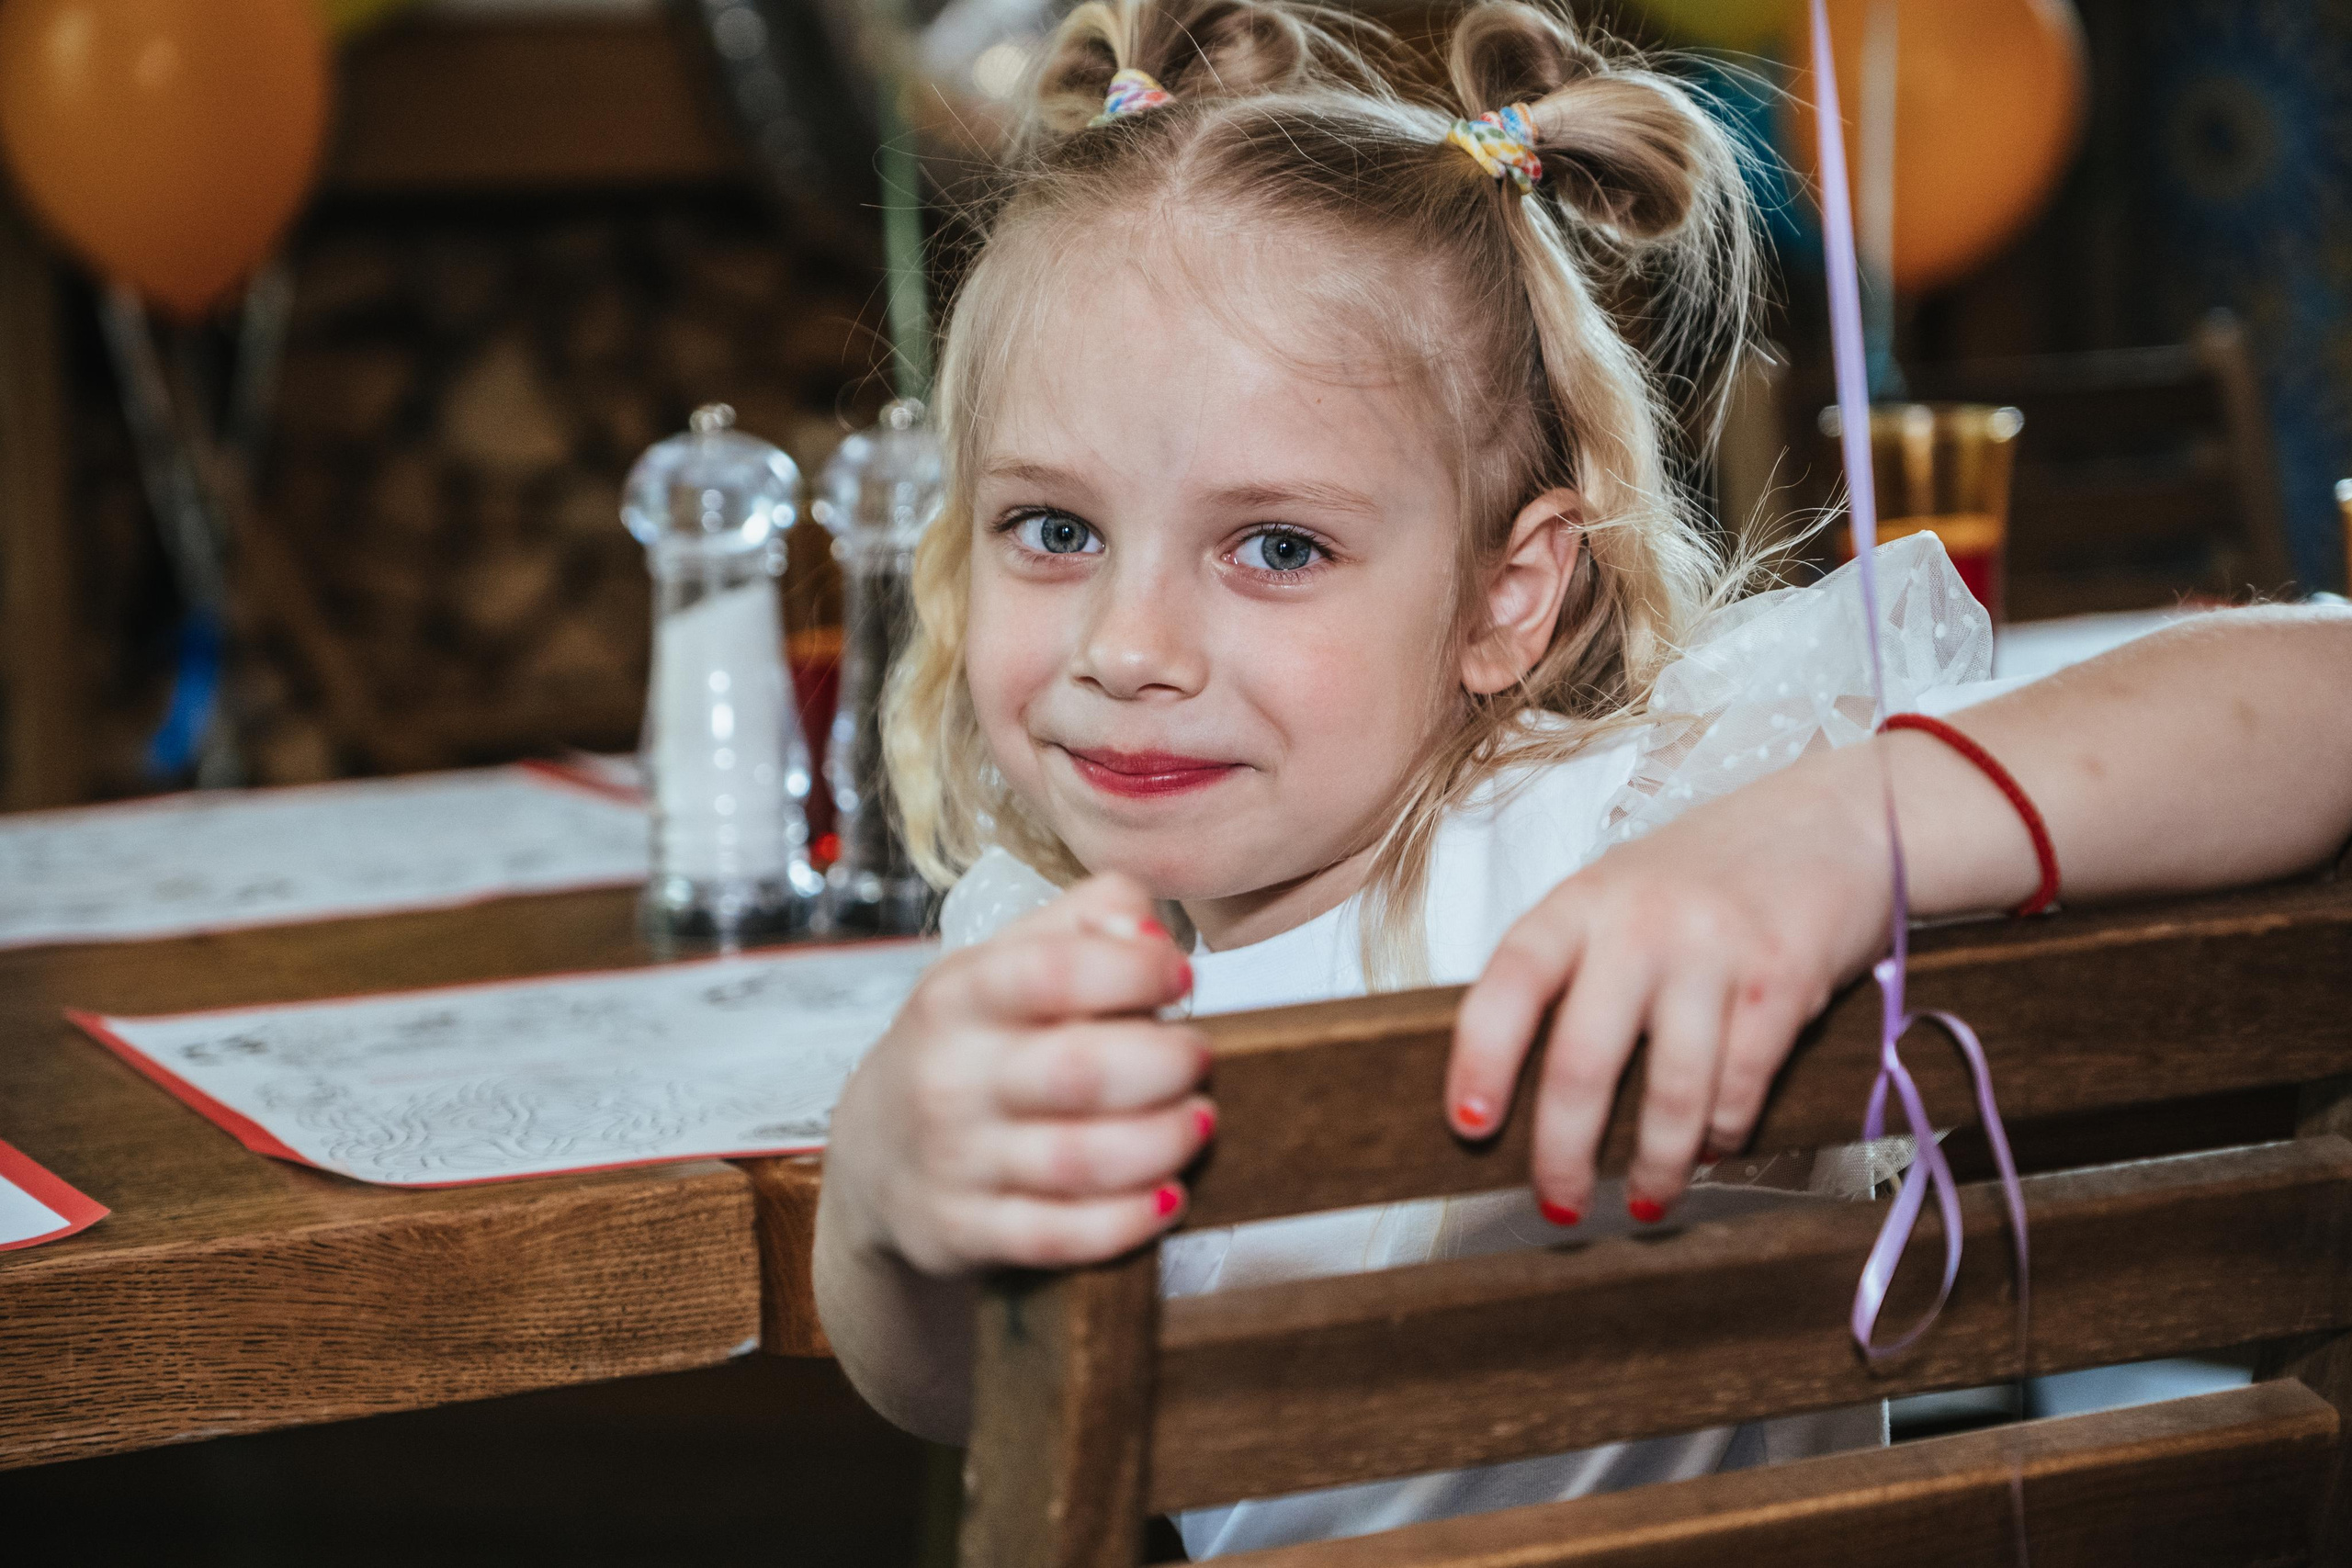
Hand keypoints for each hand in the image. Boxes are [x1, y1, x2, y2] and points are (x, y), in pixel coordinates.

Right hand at [825, 874, 1211, 1275]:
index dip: (1136, 971)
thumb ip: (1082, 922)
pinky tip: (1168, 1197)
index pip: (1054, 973)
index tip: (1182, 979)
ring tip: (1199, 1121)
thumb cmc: (970, 1043)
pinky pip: (1062, 1236)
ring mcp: (955, 1161)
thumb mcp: (1001, 962)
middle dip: (1166, 1064)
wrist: (872, 1154)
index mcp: (958, 995)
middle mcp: (949, 1077)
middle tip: (1200, 1058)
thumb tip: (1150, 930)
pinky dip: (1130, 1221)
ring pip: (1082, 1162)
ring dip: (1164, 1142)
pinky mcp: (966, 1232)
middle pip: (1080, 1071)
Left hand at [1448, 756, 1893, 1223]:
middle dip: (1564, 1151)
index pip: (1508, 985)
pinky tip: (1710, 1149)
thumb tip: (1511, 1079)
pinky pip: (1740, 1086)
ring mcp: (1714, 949)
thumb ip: (1570, 964)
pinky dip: (1721, 1133)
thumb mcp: (1618, 892)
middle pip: (1583, 1061)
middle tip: (1559, 1203)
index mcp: (1580, 902)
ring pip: (1670, 1092)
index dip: (1479, 1060)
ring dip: (1655, 1165)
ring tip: (1646, 1203)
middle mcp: (1640, 923)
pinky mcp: (1783, 980)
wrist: (1832, 821)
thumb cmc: (1707, 873)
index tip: (1468, 1126)